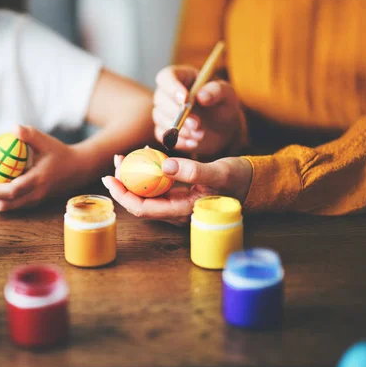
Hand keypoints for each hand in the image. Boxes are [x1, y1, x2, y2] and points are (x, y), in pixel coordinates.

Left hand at [0, 125, 81, 211]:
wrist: (79, 169)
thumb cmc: (61, 153)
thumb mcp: (46, 141)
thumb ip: (29, 134)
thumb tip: (12, 128)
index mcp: (37, 181)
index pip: (10, 191)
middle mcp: (35, 195)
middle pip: (6, 205)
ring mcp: (36, 200)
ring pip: (10, 208)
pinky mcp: (36, 201)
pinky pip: (15, 204)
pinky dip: (1, 199)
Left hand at [102, 154, 251, 226]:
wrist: (255, 181)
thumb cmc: (239, 179)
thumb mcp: (219, 172)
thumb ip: (194, 171)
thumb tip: (164, 165)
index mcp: (183, 211)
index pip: (143, 209)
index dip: (123, 195)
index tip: (110, 178)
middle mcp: (176, 210)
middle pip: (140, 201)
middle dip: (124, 182)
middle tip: (117, 161)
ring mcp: (177, 203)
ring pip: (147, 192)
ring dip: (134, 176)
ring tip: (125, 156)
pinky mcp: (180, 193)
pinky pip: (158, 185)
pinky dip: (148, 171)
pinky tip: (146, 155)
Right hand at [154, 65, 243, 155]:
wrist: (223, 129)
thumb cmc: (223, 105)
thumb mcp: (227, 94)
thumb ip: (216, 91)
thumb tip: (201, 96)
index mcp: (182, 77)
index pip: (166, 77)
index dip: (171, 87)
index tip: (184, 99)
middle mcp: (168, 93)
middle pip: (160, 99)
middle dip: (177, 113)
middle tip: (196, 124)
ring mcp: (164, 112)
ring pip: (160, 118)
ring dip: (180, 128)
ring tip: (201, 134)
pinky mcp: (164, 130)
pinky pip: (163, 135)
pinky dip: (178, 141)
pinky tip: (194, 142)